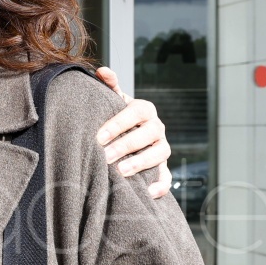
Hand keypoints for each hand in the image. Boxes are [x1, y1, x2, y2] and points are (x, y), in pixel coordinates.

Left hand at [94, 67, 171, 199]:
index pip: (135, 113)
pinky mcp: (164, 167)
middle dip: (126, 146)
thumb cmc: (116, 115)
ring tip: (121, 172)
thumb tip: (103, 70)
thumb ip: (109, 86)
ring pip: (159, 154)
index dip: (117, 124)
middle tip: (105, 156)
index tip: (98, 137)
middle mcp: (157, 127)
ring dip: (141, 163)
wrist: (128, 133)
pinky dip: (161, 186)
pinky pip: (167, 177)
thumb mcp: (113, 100)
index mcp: (144, 109)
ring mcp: (162, 147)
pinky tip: (147, 193)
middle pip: (147, 135)